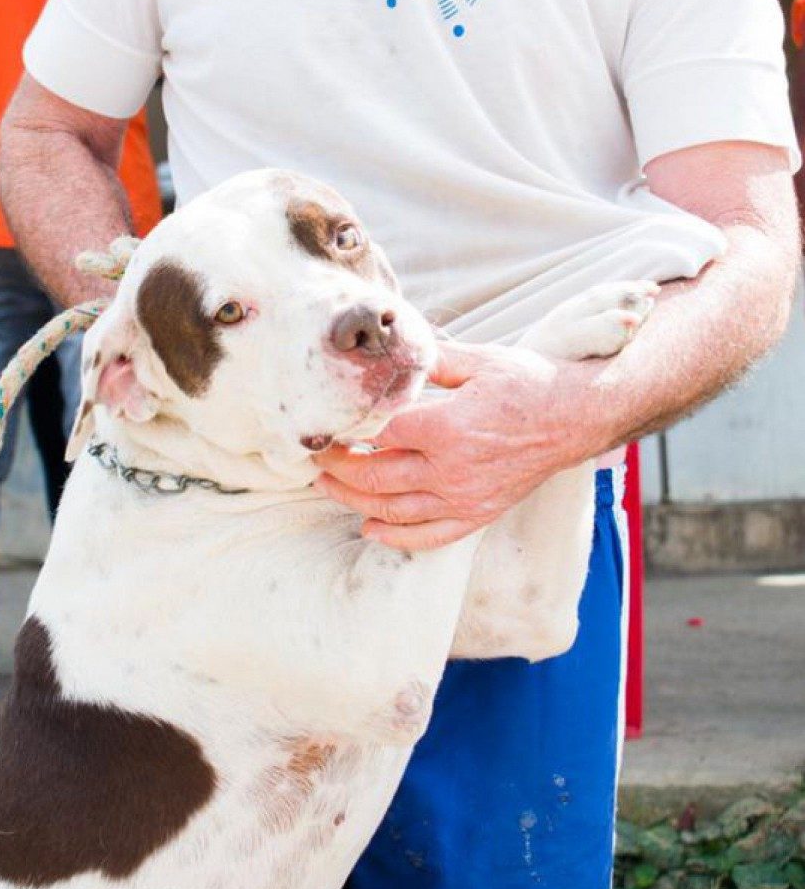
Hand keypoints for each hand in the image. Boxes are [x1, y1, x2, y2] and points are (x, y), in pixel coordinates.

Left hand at [314, 341, 596, 551]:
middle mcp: (452, 469)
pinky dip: (395, 536)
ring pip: (394, 509)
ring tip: (327, 486)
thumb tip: (394, 352)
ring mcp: (465, 496)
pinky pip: (429, 535)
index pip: (379, 435)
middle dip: (338, 468)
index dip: (345, 432)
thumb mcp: (478, 361)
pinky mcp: (478, 513)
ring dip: (353, 501)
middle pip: (376, 477)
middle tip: (315, 458)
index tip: (323, 426)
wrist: (575, 417)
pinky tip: (370, 529)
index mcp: (448, 426)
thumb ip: (431, 361)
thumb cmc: (528, 384)